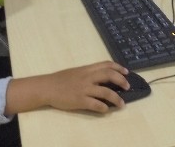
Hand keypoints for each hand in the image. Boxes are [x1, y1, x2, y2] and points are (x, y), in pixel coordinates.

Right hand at [5, 61, 129, 114]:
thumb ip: (89, 74)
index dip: (118, 67)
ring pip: (106, 92)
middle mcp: (87, 77)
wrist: (47, 87)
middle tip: (127, 87)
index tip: (126, 72)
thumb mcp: (76, 72)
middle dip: (121, 81)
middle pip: (109, 75)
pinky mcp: (80, 101)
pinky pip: (96, 104)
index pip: (106, 64)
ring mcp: (84, 89)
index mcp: (86, 69)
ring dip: (116, 98)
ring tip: (122, 104)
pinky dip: (104, 108)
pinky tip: (106, 110)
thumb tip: (102, 77)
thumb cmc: (60, 80)